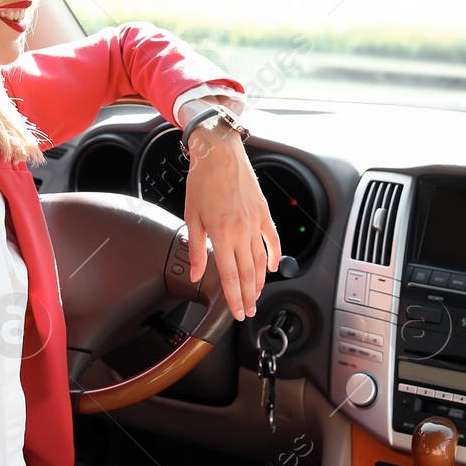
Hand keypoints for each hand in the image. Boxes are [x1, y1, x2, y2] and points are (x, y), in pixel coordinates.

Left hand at [184, 124, 281, 320]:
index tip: (238, 312)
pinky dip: (274, 256)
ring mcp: (255, 222)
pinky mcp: (263, 212)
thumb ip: (196, 249)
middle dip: (249, 296)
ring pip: (261, 260)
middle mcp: (241, 231)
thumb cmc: (203, 182)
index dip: (234, 298)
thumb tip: (195, 273)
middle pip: (247, 273)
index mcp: (221, 234)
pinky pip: (272, 240)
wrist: (219, 153)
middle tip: (249, 311)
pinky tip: (272, 268)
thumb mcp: (191, 217)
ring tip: (257, 295)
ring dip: (260, 281)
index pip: (230, 276)